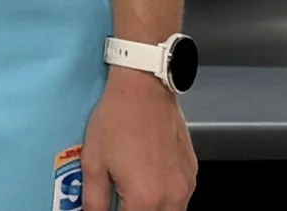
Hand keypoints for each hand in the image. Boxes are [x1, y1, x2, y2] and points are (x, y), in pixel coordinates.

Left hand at [82, 68, 195, 210]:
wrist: (143, 89)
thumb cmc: (116, 120)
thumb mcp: (93, 161)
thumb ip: (94, 199)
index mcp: (145, 199)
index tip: (110, 208)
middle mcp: (172, 197)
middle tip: (122, 201)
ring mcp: (186, 185)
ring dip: (153, 210)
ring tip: (134, 193)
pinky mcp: (192, 172)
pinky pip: (181, 197)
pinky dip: (167, 198)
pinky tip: (150, 180)